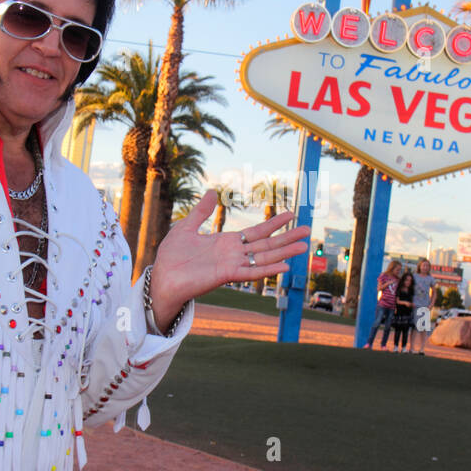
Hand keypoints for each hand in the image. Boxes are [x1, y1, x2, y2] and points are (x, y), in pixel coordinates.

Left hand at [148, 190, 310, 326]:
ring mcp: (232, 265)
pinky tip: (284, 266)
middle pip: (267, 245)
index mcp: (227, 243)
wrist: (162, 277)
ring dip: (284, 253)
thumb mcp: (186, 227)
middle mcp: (234, 255)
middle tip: (308, 230)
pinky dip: (267, 270)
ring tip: (304, 247)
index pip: (257, 232)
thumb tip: (210, 193)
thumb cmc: (171, 257)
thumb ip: (200, 212)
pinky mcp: (226, 276)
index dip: (274, 224)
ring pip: (264, 258)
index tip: (290, 214)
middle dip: (287, 238)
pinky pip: (251, 273)